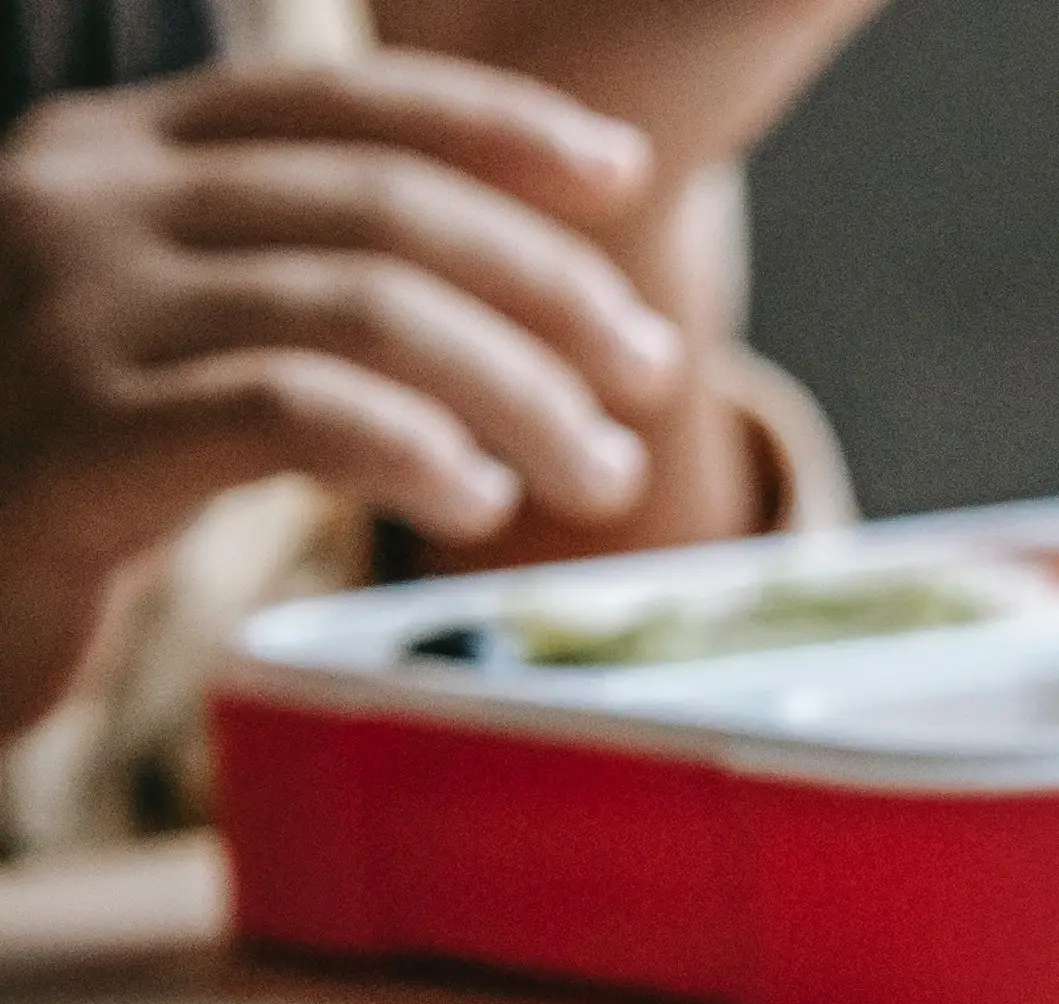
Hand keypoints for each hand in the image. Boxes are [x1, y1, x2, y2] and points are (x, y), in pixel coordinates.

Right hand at [0, 50, 684, 719]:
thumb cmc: (44, 470)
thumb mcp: (153, 334)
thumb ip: (283, 287)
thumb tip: (516, 308)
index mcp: (113, 156)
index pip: (340, 101)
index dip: (497, 128)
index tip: (620, 175)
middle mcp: (84, 203)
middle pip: (387, 207)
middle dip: (551, 289)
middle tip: (648, 374)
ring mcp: (72, 313)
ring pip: (369, 309)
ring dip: (522, 393)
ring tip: (596, 471)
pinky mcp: (77, 439)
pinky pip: (298, 411)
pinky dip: (418, 448)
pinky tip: (474, 496)